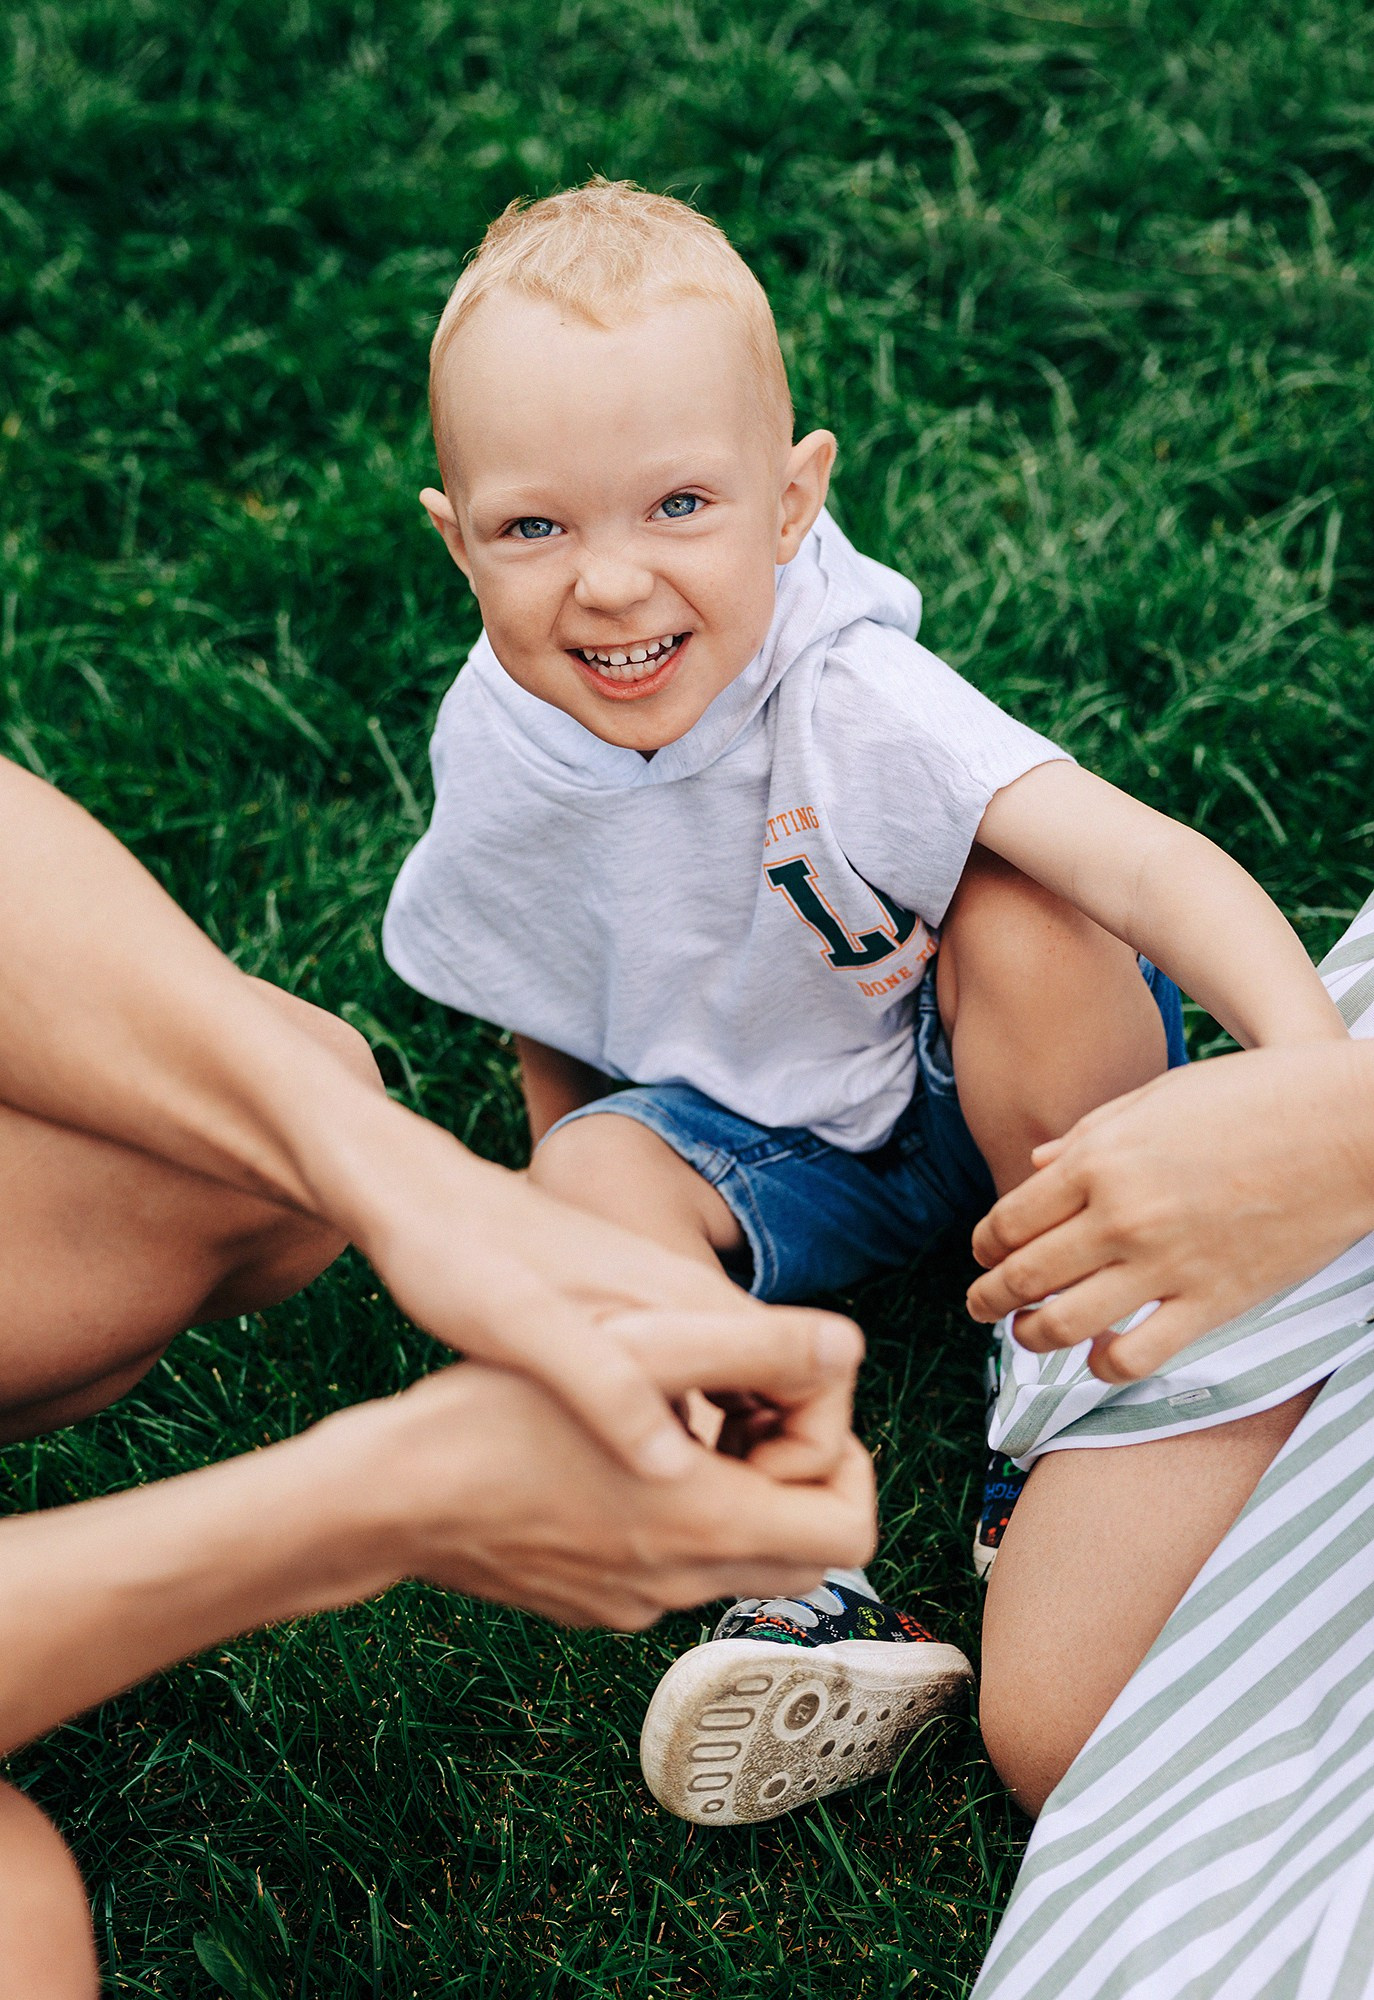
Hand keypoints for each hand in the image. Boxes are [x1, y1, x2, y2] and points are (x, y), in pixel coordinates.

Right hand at [329, 1327, 876, 1628]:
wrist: (388, 1498)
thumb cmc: (501, 1414)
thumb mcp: (634, 1351)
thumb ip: (747, 1349)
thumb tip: (845, 1350)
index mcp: (711, 1524)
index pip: (851, 1526)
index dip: (846, 1458)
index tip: (794, 1404)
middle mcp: (684, 1582)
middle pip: (806, 1553)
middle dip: (800, 1481)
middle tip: (753, 1414)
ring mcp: (635, 1605)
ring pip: (738, 1563)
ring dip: (739, 1498)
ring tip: (682, 1423)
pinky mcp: (591, 1606)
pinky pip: (670, 1573)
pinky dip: (678, 1524)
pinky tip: (618, 1460)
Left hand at [345, 1108, 862, 1481]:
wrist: (419, 1200)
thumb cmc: (464, 1260)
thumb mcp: (525, 1333)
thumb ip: (611, 1390)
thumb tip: (686, 1468)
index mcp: (694, 1307)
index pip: (825, 1378)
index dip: (805, 1455)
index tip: (734, 1495)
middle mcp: (700, 1310)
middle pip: (801, 1402)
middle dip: (776, 1474)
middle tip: (696, 1518)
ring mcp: (673, 1322)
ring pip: (751, 1409)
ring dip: (733, 1469)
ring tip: (660, 1513)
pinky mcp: (640, 1338)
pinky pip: (703, 1405)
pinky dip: (690, 1452)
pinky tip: (626, 1485)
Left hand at [966, 1045, 1373, 1382]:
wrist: (1346, 1128)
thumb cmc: (1253, 1097)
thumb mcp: (1157, 1096)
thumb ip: (1089, 1135)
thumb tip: (1036, 1166)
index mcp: (1099, 1160)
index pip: (1009, 1219)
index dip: (983, 1245)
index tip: (982, 1254)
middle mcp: (1121, 1216)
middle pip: (1024, 1275)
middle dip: (988, 1297)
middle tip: (979, 1306)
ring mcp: (1165, 1264)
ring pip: (1064, 1325)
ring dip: (1031, 1338)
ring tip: (1026, 1336)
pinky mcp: (1212, 1303)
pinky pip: (1137, 1356)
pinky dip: (1104, 1366)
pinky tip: (1100, 1357)